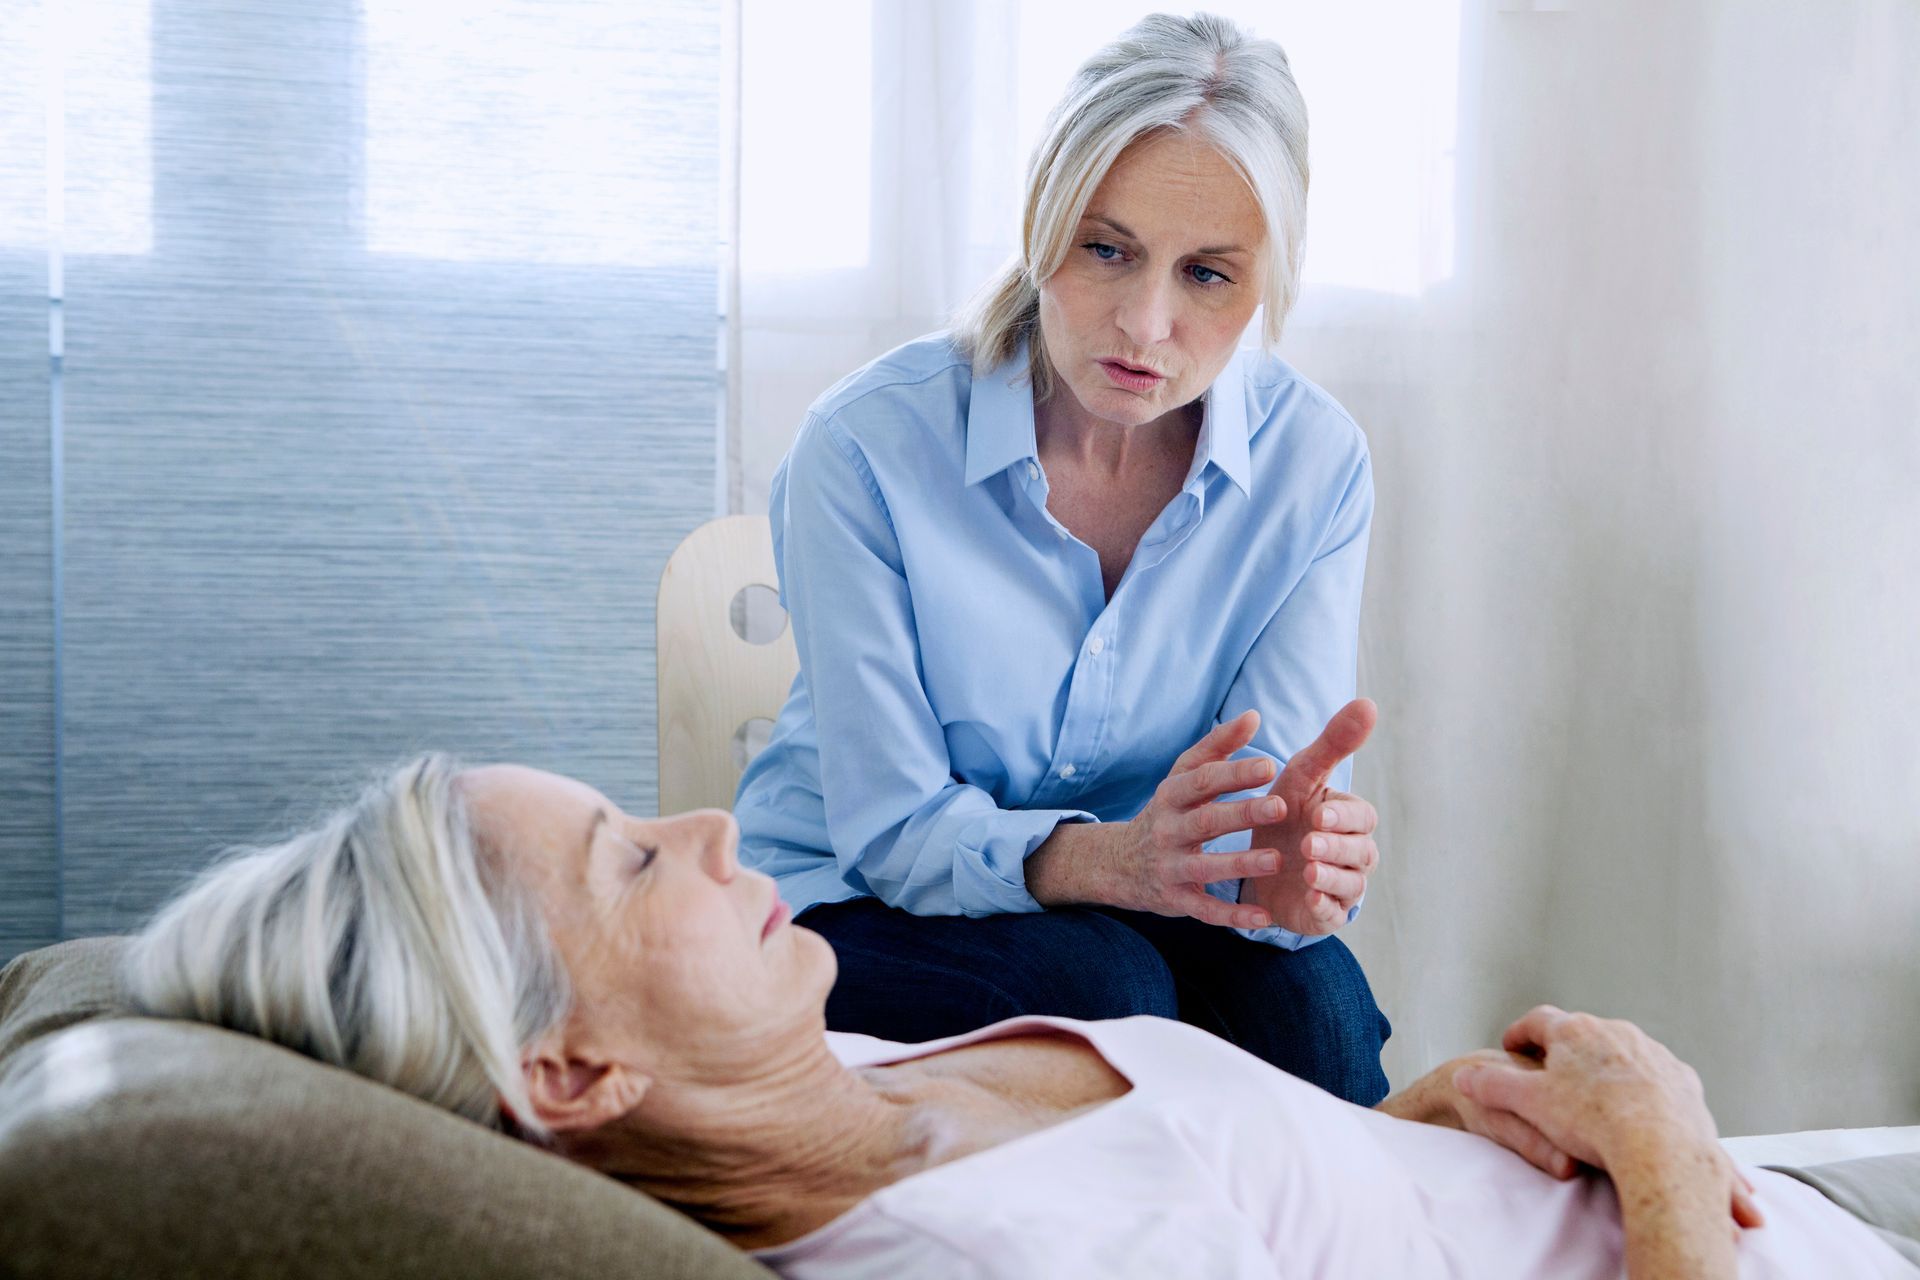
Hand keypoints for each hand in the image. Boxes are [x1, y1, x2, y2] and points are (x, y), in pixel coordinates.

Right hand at [1023, 710, 1283, 929]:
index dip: (1234, 773)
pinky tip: (1263, 917)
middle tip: (1281, 806)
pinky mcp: (1175, 900)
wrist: (1118, 864)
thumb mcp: (1182, 777)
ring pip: (1205, 866)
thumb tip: (1253, 715)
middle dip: (1243, 814)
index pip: (1202, 781)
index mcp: (1171, 796)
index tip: (1269, 766)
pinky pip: (1204, 909)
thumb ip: (1218, 747)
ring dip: (1241, 864)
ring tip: (1276, 859)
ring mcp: (1169, 867)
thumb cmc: (1168, 812)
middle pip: (1206, 821)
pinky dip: (1232, 915)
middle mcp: (1167, 830)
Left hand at [1238, 699, 1378, 935]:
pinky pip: (1332, 912)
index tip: (1318, 812)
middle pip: (1359, 851)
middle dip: (1336, 846)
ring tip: (1307, 870)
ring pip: (1349, 883)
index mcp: (1349, 819)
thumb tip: (1369, 703)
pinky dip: (1323, 906)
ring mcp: (1341, 885)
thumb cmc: (1285, 813)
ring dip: (1330, 876)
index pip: (1360, 817)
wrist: (1254, 862)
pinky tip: (1308, 898)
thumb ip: (1333, 744)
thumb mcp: (1302, 776)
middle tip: (1309, 842)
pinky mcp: (1325, 913)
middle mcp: (1353, 853)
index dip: (1341, 816)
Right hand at [1452, 1006, 1763, 1228]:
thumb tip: (1463, 1076)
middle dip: (1564, 1052)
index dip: (1520, 1033)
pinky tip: (1635, 1113)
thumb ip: (1492, 1085)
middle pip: (1581, 1035)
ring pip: (1620, 1053)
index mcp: (1574, 1031)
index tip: (1511, 1046)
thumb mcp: (1529, 1103)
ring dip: (1605, 1069)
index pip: (1537, 1020)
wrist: (1663, 1148)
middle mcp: (1615, 1031)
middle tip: (1551, 1076)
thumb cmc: (1593, 1121)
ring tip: (1594, 1100)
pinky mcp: (1681, 1077)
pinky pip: (1654, 1076)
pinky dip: (1641, 1088)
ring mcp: (1652, 1052)